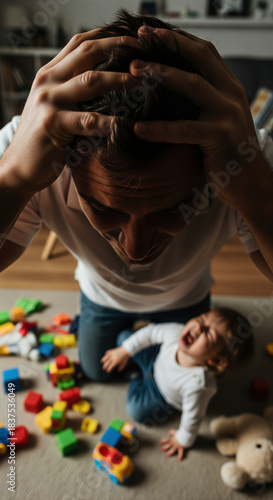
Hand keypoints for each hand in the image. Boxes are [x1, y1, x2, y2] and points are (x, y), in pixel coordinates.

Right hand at [4, 31, 139, 193]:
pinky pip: (88, 121)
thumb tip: (112, 83)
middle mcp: (48, 80)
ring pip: (91, 81)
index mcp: (50, 73)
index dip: (108, 37)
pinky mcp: (52, 124)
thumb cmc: (45, 139)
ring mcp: (48, 100)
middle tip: (145, 55)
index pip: (80, 43)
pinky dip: (110, 123)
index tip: (134, 39)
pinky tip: (127, 125)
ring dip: (120, 80)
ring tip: (142, 84)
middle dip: (119, 48)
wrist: (20, 167)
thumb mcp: (57, 107)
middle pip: (87, 51)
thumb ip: (75, 92)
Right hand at [101, 346, 129, 372]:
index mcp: (115, 362)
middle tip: (103, 368)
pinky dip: (106, 355)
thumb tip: (118, 371)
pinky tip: (105, 356)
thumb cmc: (125, 358)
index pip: (109, 367)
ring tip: (102, 362)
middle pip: (106, 364)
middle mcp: (112, 358)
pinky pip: (106, 353)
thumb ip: (121, 368)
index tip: (107, 371)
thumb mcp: (124, 364)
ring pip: (104, 358)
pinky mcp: (111, 351)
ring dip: (103, 360)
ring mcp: (110, 354)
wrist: (126, 350)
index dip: (108, 370)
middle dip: (104, 367)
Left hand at [130, 26, 265, 209]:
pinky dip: (160, 128)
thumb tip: (169, 89)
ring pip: (193, 85)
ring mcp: (228, 114)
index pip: (205, 52)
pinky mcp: (221, 137)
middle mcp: (231, 94)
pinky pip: (185, 130)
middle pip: (199, 58)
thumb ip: (202, 102)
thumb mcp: (218, 119)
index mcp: (229, 87)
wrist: (250, 182)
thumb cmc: (227, 152)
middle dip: (168, 45)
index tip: (152, 33)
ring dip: (161, 74)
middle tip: (139, 40)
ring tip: (133, 71)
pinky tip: (139, 129)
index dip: (179, 39)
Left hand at [160, 429, 184, 460]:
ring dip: (170, 452)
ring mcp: (177, 446)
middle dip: (165, 447)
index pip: (167, 440)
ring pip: (172, 449)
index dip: (163, 441)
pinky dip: (180, 456)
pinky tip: (179, 460)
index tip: (160, 442)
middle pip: (168, 445)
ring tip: (167, 455)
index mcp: (172, 439)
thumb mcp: (175, 432)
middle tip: (162, 449)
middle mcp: (174, 443)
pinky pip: (180, 452)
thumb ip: (172, 432)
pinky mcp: (181, 448)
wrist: (185, 434)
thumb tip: (169, 432)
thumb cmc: (181, 433)